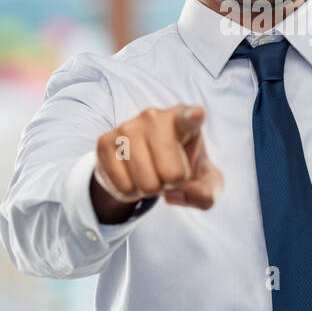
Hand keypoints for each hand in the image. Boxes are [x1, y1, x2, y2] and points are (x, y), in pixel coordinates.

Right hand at [92, 104, 224, 218]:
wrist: (149, 166)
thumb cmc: (184, 168)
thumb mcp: (206, 183)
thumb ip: (205, 193)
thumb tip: (173, 195)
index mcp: (184, 121)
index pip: (189, 118)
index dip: (193, 117)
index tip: (197, 114)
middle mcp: (154, 117)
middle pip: (172, 175)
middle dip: (172, 185)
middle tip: (168, 174)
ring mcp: (127, 127)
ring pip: (146, 183)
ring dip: (150, 190)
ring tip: (151, 173)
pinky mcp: (105, 142)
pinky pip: (123, 186)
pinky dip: (131, 192)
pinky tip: (133, 175)